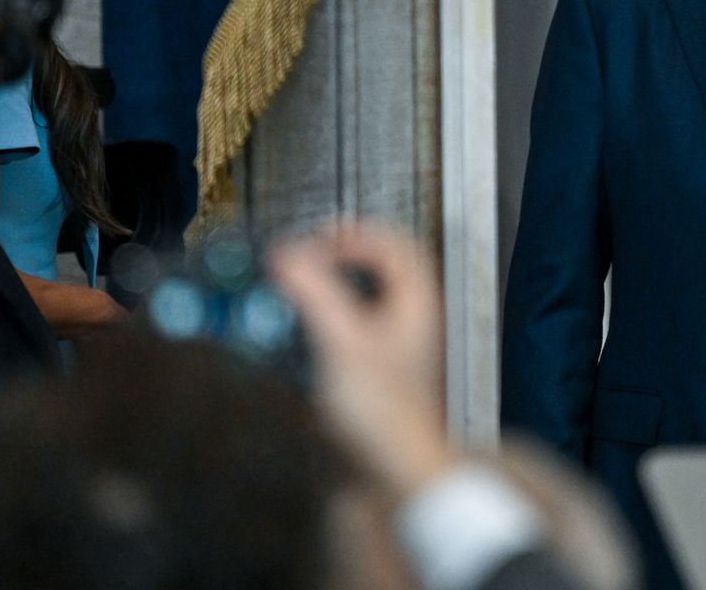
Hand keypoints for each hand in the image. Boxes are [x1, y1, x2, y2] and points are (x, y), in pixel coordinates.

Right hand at [270, 223, 455, 502]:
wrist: (397, 471)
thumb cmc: (385, 413)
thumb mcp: (343, 342)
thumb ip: (315, 293)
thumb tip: (288, 255)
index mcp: (416, 304)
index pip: (395, 244)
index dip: (355, 234)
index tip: (316, 239)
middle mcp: (412, 322)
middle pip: (383, 269)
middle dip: (341, 256)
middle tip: (306, 257)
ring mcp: (397, 349)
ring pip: (367, 300)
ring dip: (332, 287)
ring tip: (298, 289)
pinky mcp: (377, 377)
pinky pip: (353, 331)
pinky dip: (327, 320)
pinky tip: (303, 334)